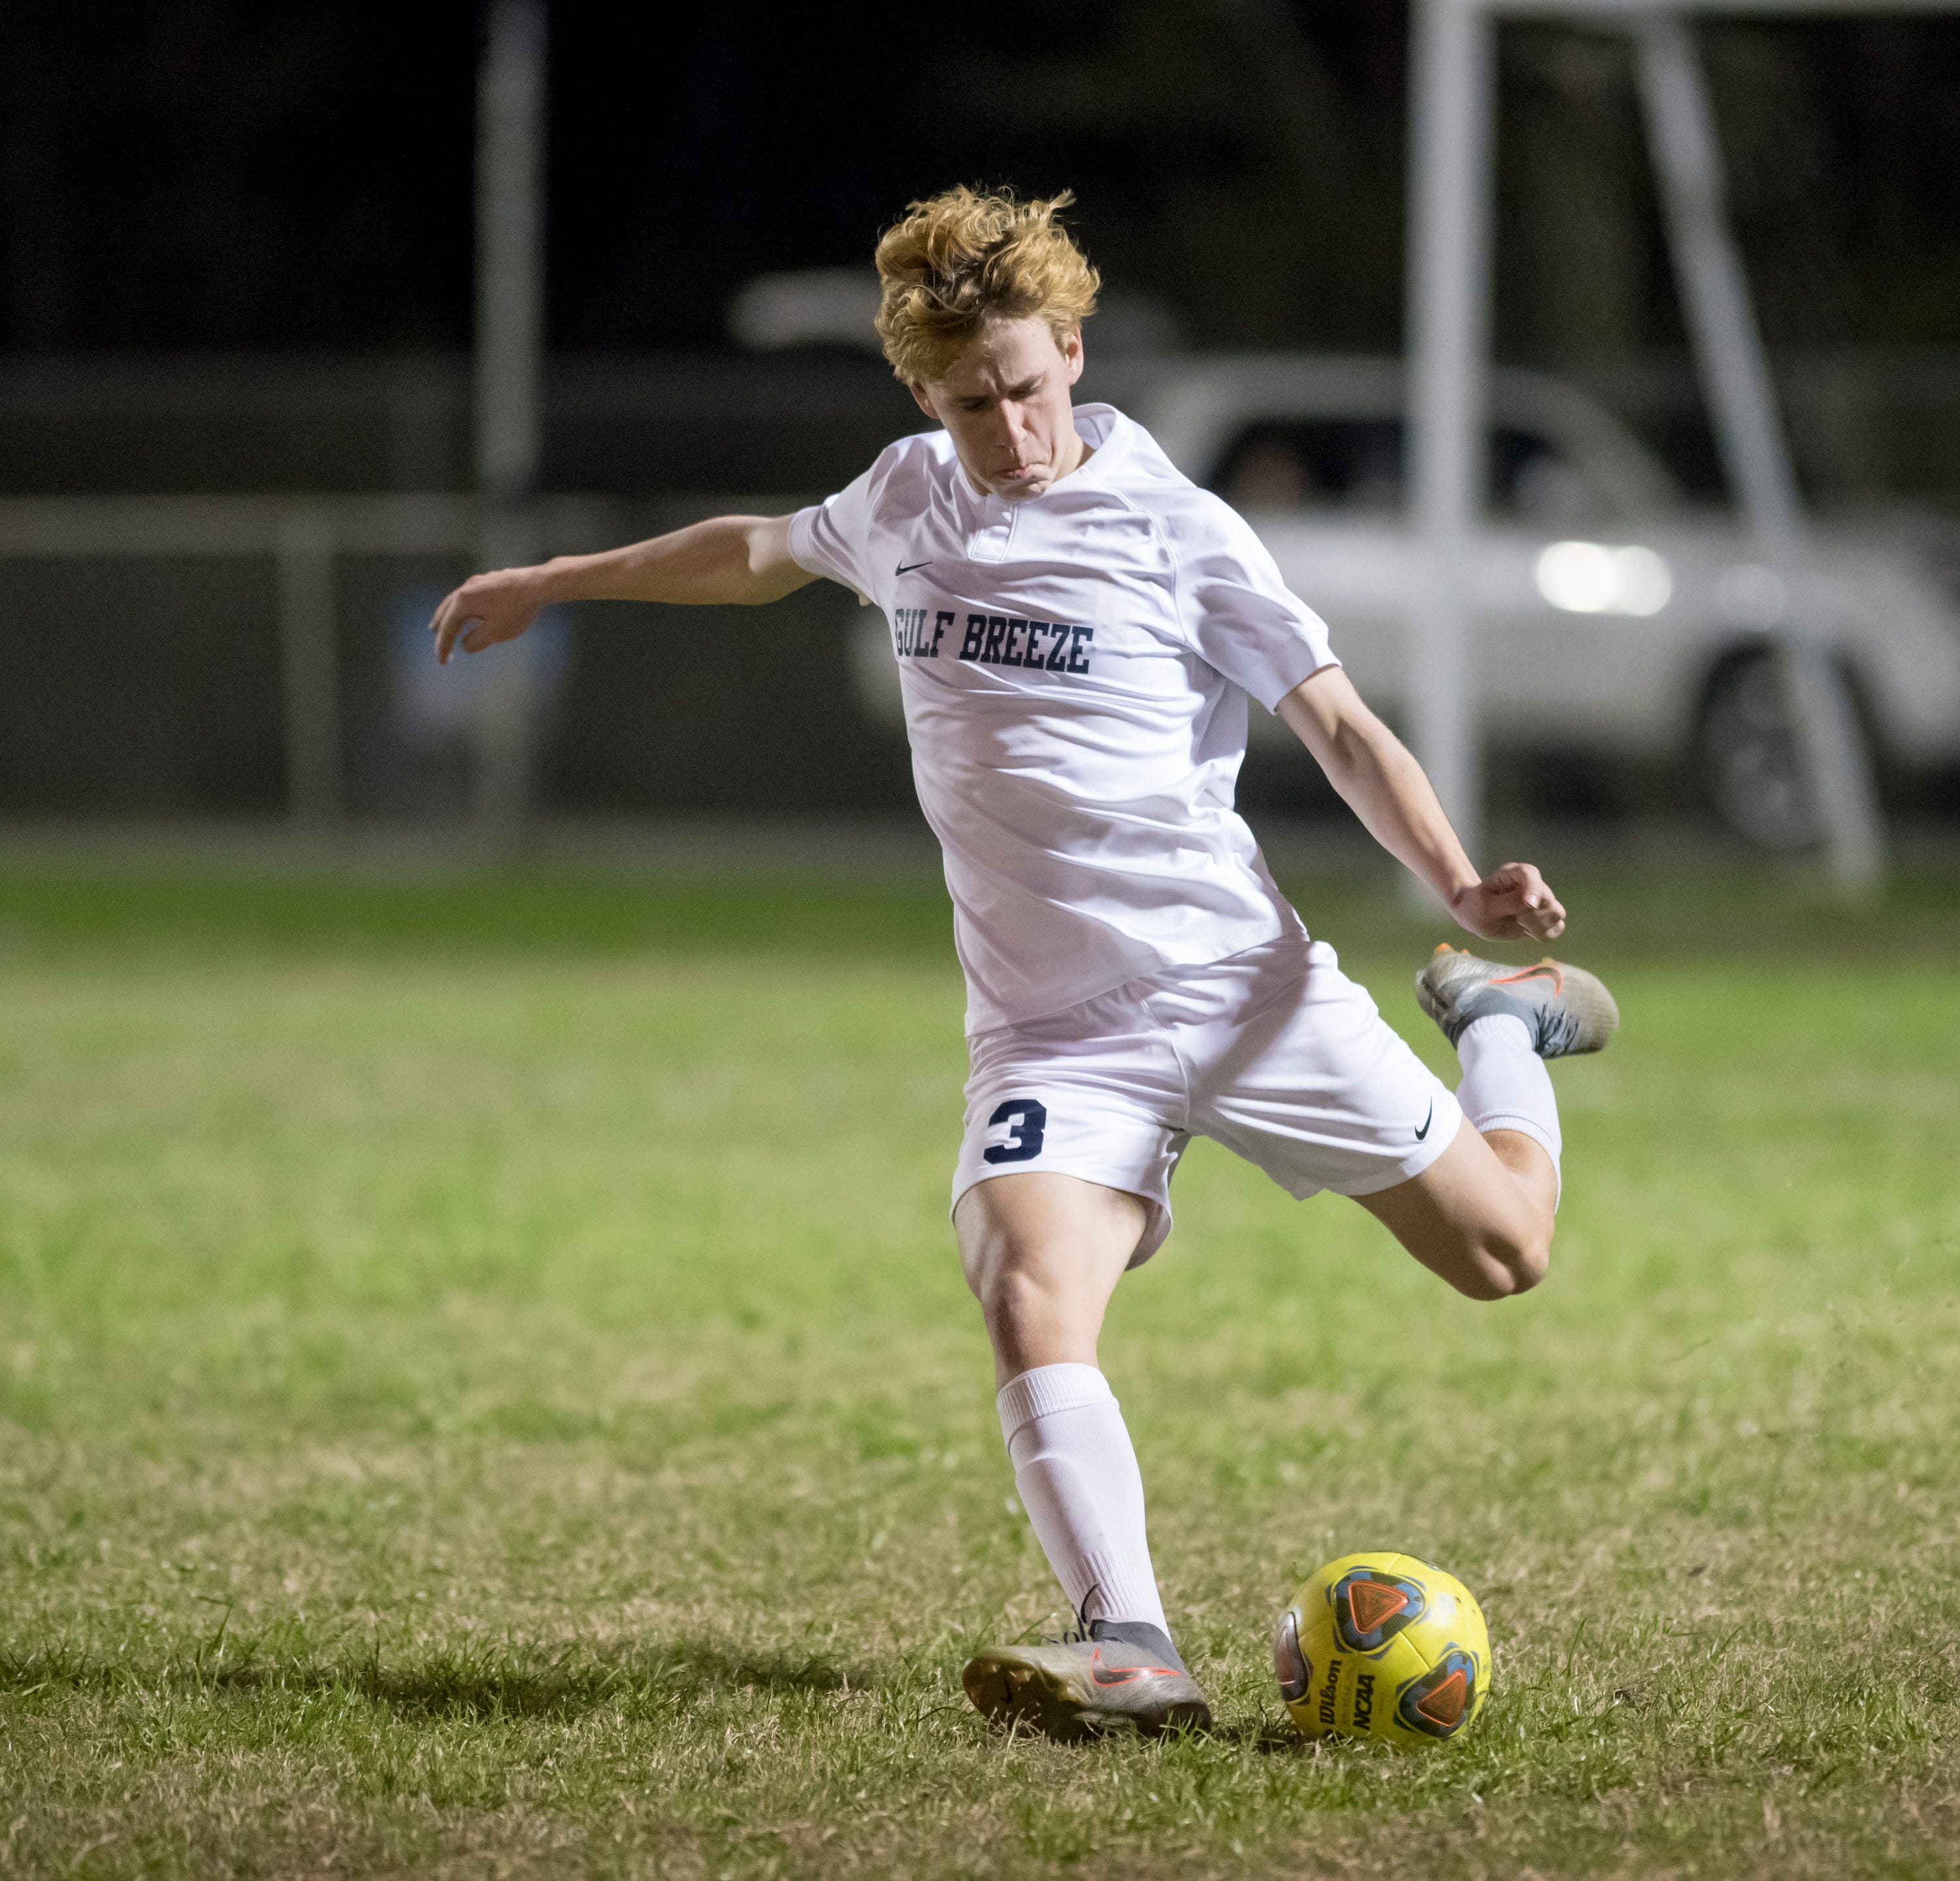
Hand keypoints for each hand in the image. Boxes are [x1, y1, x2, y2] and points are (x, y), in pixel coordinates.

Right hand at [429, 565, 548, 663]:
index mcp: (463, 601)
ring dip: (452, 612)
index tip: (442, 662)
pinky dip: (465, 606)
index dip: (443, 646)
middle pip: (447, 609)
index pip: (448, 627)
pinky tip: (472, 609)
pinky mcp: (490, 580)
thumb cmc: (516, 610)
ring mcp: (478, 582)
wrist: (539, 585)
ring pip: (458, 599)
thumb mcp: (495, 632)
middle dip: (441, 625)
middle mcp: (466, 588)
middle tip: (435, 636)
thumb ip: (476, 640)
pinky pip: (471, 595)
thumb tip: (465, 645)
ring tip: (449, 621)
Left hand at [1448, 862, 1566, 942]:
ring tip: (1522, 925)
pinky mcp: (1544, 916)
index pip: (1530, 874)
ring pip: (1557, 913)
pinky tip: (1528, 932)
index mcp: (1513, 874)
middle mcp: (1531, 884)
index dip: (1534, 889)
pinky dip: (1544, 933)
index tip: (1529, 905)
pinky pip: (1558, 927)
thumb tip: (1535, 904)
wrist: (1476, 916)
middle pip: (1548, 898)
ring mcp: (1541, 899)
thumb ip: (1510, 903)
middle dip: (1532, 915)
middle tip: (1516, 918)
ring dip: (1540, 925)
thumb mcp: (1486, 907)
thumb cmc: (1476, 908)